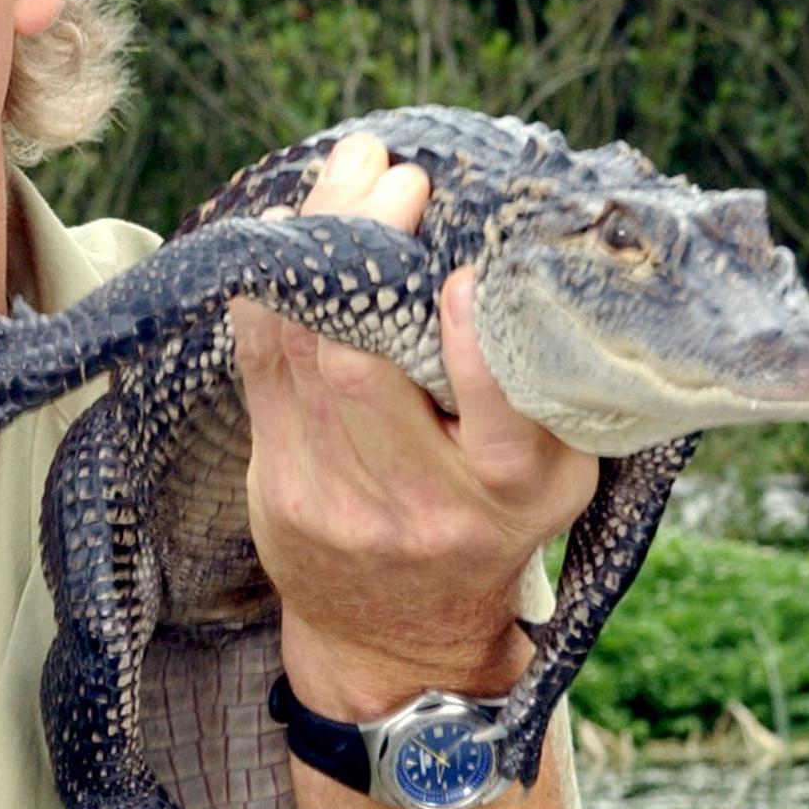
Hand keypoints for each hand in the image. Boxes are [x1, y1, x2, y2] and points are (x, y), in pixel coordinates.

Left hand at [232, 133, 598, 718]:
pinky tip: (287, 235)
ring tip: (343, 176)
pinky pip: (259, 366)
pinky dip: (268, 292)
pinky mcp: (277, 485)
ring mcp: (338, 498)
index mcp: (515, 491)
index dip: (471, 342)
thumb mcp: (548, 471)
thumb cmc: (489, 520)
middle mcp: (424, 503)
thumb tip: (515, 246)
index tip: (464, 273)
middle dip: (366, 255)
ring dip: (315, 251)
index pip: (498, 416)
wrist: (402, 635)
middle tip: (390, 174)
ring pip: (300, 353)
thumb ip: (539, 382)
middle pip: (363, 366)